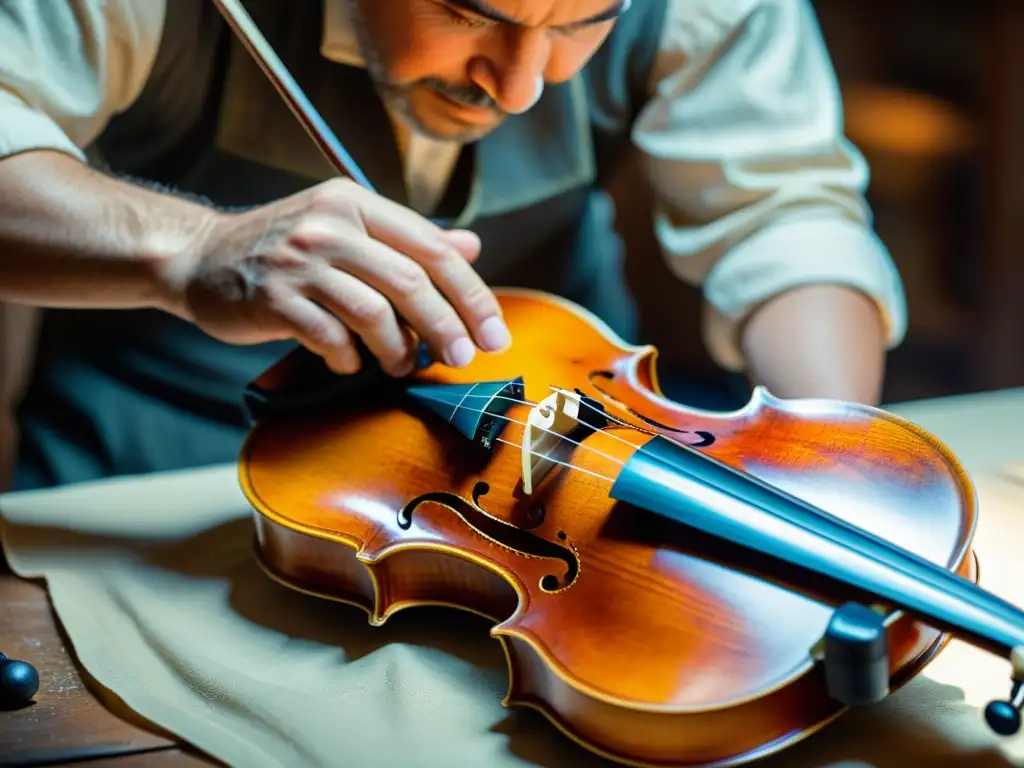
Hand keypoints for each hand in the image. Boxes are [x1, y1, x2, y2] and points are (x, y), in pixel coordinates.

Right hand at [160, 178, 509, 375]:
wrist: (200, 257)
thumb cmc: (285, 251)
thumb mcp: (347, 229)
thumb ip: (407, 240)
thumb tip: (471, 249)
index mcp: (355, 203)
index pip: (431, 247)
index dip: (471, 293)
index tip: (494, 332)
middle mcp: (328, 225)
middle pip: (409, 280)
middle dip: (446, 326)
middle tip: (462, 357)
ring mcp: (297, 261)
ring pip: (374, 312)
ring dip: (398, 348)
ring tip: (401, 364)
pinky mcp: (272, 298)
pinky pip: (330, 337)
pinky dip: (349, 359)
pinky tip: (350, 364)